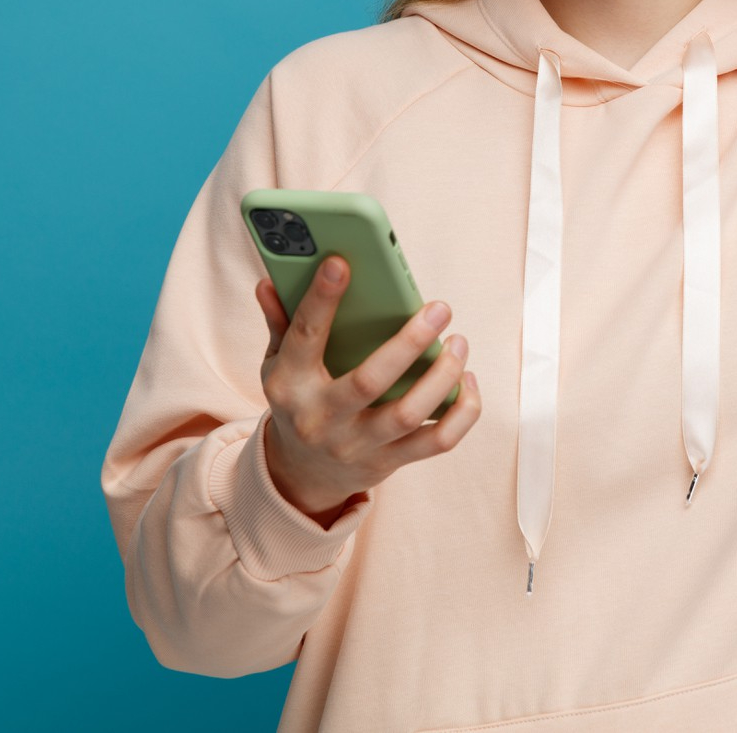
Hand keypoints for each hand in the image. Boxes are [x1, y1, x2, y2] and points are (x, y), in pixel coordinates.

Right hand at [254, 254, 479, 526]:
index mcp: (290, 385)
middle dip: (410, 342)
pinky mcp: (389, 462)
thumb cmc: (299, 401)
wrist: (303, 474)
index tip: (341, 262)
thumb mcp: (278, 365)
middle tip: (440, 307)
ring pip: (409, 413)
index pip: (305, 337)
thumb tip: (269, 282)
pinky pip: (437, 441)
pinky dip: (462, 411)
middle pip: (369, 381)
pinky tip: (467, 380)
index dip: (321, 299)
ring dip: (443, 374)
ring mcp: (357, 445)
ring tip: (458, 341)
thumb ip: (280, 323)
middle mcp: (322, 419)